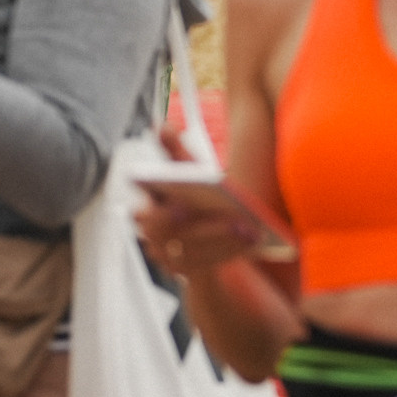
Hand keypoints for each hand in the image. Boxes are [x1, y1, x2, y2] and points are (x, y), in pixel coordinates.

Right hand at [133, 125, 266, 277]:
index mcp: (149, 205)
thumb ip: (176, 153)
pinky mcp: (181, 271)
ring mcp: (163, 255)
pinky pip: (201, 266)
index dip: (161, 210)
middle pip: (165, 234)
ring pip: (186, 251)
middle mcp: (150, 233)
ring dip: (220, 240)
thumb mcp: (191, 175)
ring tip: (250, 230)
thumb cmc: (197, 198)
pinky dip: (226, 253)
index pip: (145, 207)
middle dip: (199, 228)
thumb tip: (161, 125)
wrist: (204, 239)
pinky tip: (250, 243)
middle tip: (235, 221)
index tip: (184, 206)